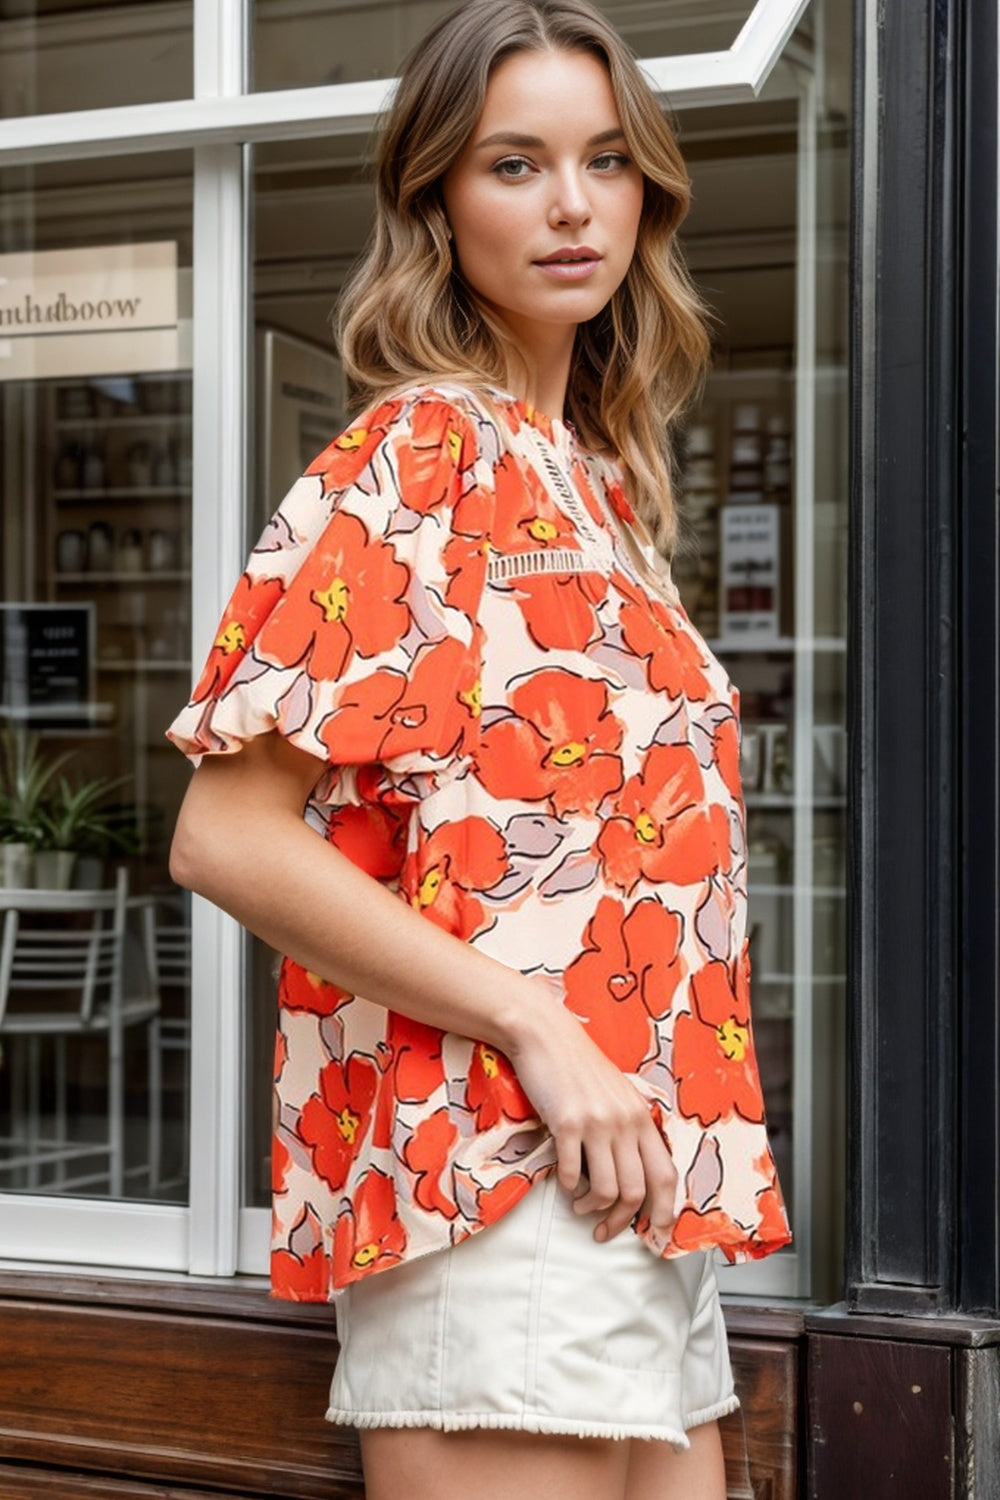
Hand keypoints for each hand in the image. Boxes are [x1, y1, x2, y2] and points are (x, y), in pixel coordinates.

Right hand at [505, 991, 677, 1244]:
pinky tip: (565, 1183)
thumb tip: (634, 1174)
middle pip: (637, 1190)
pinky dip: (569, 1188)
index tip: (654, 1234)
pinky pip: (572, 1173)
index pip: (666, 1175)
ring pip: (607, 1188)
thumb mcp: (617, 1094)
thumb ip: (629, 1127)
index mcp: (641, 1117)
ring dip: (592, 1208)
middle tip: (605, 1231)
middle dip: (621, 1221)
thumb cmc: (579, 1066)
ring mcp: (596, 1122)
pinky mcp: (566, 1123)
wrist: (546, 1035)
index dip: (664, 1212)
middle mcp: (625, 1121)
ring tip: (581, 1207)